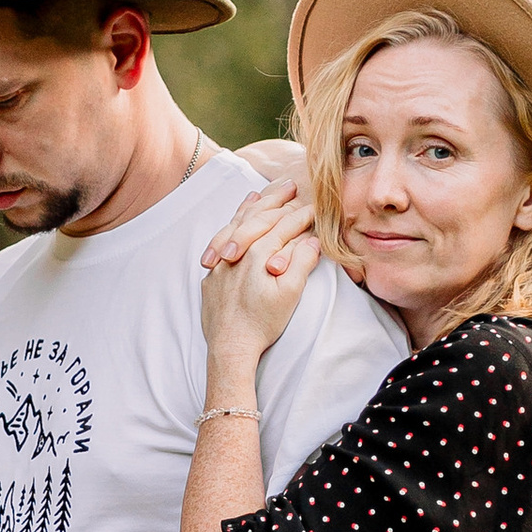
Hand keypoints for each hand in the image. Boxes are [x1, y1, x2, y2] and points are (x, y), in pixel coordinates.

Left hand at [198, 187, 316, 367]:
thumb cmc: (262, 324)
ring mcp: (223, 260)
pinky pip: (223, 238)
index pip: (285, 225)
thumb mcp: (290, 294)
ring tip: (266, 193)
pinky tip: (238, 218)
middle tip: (293, 185)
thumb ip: (302, 262)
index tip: (318, 205)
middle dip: (279, 200)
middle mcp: (238, 250)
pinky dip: (233, 224)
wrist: (230, 347)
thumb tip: (313, 239)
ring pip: (239, 223)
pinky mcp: (214, 272)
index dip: (304, 214)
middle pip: (261, 217)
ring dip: (255, 206)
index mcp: (260, 252)